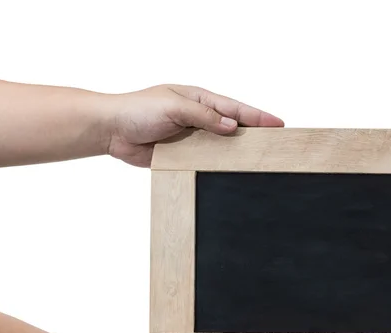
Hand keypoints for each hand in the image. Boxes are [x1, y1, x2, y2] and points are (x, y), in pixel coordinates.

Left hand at [104, 85, 283, 166]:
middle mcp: (198, 119)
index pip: (234, 109)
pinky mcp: (181, 156)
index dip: (257, 116)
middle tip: (276, 144)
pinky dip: (216, 168)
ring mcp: (191, 138)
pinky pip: (203, 162)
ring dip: (235, 154)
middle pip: (232, 129)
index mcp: (199, 100)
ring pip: (220, 148)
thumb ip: (203, 117)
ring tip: (258, 162)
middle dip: (253, 135)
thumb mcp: (174, 107)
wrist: (112, 130)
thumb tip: (232, 127)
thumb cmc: (138, 110)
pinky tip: (229, 174)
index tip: (277, 124)